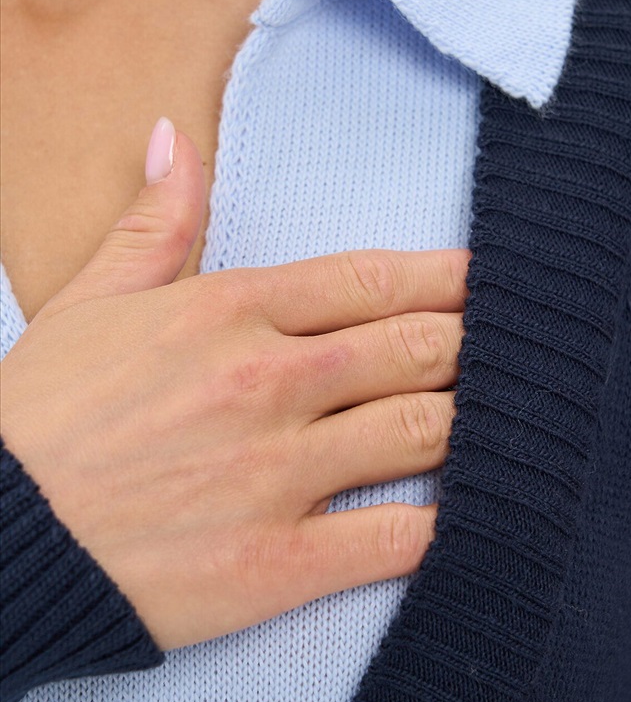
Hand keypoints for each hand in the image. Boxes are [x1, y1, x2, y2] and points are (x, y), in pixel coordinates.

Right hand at [0, 119, 469, 651]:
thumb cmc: (40, 418)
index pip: (372, 280)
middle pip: (418, 348)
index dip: (447, 278)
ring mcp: (278, 476)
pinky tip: (464, 512)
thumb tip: (171, 137)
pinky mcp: (276, 564)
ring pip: (423, 433)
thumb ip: (154, 222)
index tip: (488, 280)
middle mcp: (267, 384)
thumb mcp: (92, 302)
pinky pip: (395, 539)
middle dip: (476, 344)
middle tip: (512, 346)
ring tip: (502, 415)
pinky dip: (444, 524)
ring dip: (472, 421)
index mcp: (229, 313)